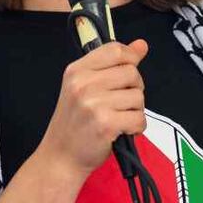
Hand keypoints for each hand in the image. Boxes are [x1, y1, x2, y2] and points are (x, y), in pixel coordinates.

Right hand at [38, 40, 148, 176]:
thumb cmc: (74, 124)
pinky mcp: (105, 123)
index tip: (130, 71)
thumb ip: (113, 65)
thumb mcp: (85, 88)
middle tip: (121, 103)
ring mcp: (93, 103)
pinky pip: (139, 118)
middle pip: (131, 72)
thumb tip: (141, 45)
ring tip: (118, 118)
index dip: (130, 58)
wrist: (60, 157)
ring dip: (135, 110)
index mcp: (77, 70)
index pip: (115, 50)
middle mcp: (83, 83)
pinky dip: (136, 127)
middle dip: (134, 88)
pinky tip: (122, 130)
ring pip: (138, 96)